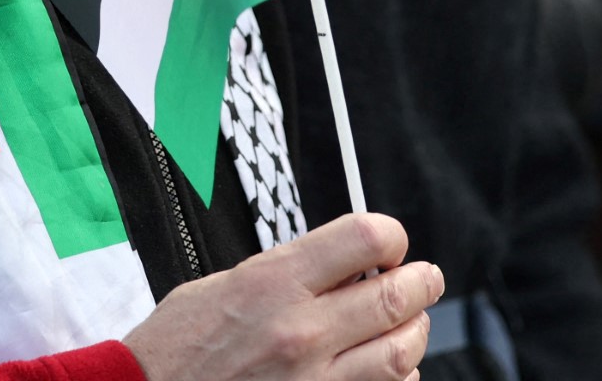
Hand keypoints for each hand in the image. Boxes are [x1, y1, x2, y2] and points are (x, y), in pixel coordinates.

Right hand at [123, 212, 439, 380]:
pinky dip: (397, 378)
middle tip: (425, 279)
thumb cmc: (177, 347)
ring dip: (414, 333)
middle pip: (397, 297)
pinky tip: (385, 368)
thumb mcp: (222, 285)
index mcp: (273, 283)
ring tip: (408, 324)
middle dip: (422, 282)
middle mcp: (301, 331)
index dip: (390, 235)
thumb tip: (342, 264)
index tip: (390, 244)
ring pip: (403, 352)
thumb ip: (285, 272)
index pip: (364, 238)